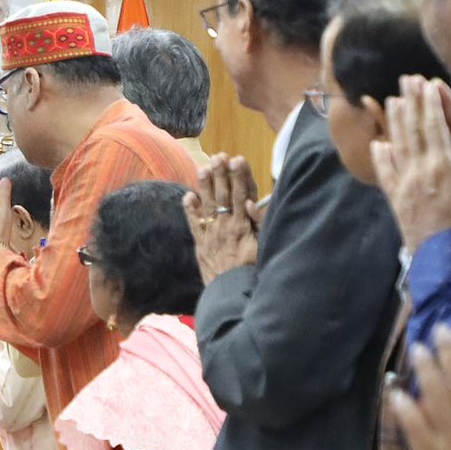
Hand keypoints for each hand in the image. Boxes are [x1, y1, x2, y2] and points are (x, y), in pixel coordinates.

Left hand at [183, 154, 261, 283]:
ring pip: (207, 204)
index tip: (237, 160)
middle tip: (219, 156)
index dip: (239, 176)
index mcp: (243, 225)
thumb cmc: (253, 270)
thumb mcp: (263, 246)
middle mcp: (226, 226)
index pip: (241, 194)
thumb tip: (250, 202)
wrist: (232, 292)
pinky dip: (190, 210)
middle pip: (223, 195)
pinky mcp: (201, 244)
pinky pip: (194, 224)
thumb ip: (259, 223)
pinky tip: (187, 195)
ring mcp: (212, 234)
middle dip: (221, 174)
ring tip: (203, 167)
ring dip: (205, 185)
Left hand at [373, 77, 450, 251]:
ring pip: (397, 145)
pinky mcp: (396, 200)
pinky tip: (379, 142)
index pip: (435, 124)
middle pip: (413, 129)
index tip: (428, 82)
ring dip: (395, 121)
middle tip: (406, 80)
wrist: (447, 261)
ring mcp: (404, 184)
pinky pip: (385, 172)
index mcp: (443, 164)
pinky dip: (381, 155)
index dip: (431, 102)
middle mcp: (418, 170)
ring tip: (393, 99)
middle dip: (410, 101)